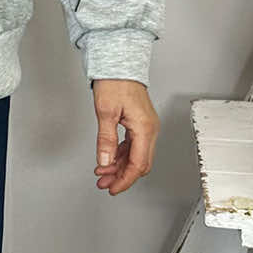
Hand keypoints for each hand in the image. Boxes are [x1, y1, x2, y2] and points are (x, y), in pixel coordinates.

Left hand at [92, 78, 158, 193]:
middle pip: (139, 164)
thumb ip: (106, 140)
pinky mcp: (140, 123)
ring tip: (102, 173)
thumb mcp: (105, 112)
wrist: (120, 63)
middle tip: (103, 183)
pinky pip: (134, 146)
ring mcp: (146, 127)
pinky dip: (121, 155)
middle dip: (122, 176)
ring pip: (136, 156)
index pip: (138, 164)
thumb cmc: (115, 82)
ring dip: (120, 167)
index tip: (112, 188)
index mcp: (144, 128)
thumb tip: (105, 161)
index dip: (125, 180)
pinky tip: (109, 159)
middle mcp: (150, 129)